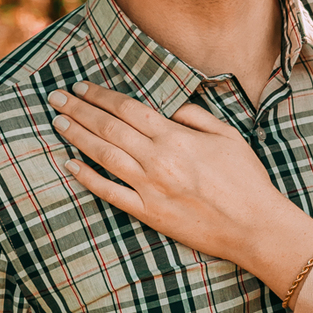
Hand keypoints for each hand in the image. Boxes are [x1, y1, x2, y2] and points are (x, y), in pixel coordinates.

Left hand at [49, 83, 312, 294]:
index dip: (101, 96)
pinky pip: (110, 194)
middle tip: (56, 97)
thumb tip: (169, 107)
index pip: (128, 109)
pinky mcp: (149, 214)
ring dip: (77, 137)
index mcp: (176, 137)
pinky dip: (88, 178)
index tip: (82, 86)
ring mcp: (150, 188)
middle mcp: (157, 160)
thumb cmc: (247, 179)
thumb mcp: (227, 136)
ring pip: (104, 156)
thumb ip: (195, 116)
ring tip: (58, 122)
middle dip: (79, 110)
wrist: (256, 226)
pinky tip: (70, 165)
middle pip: (109, 128)